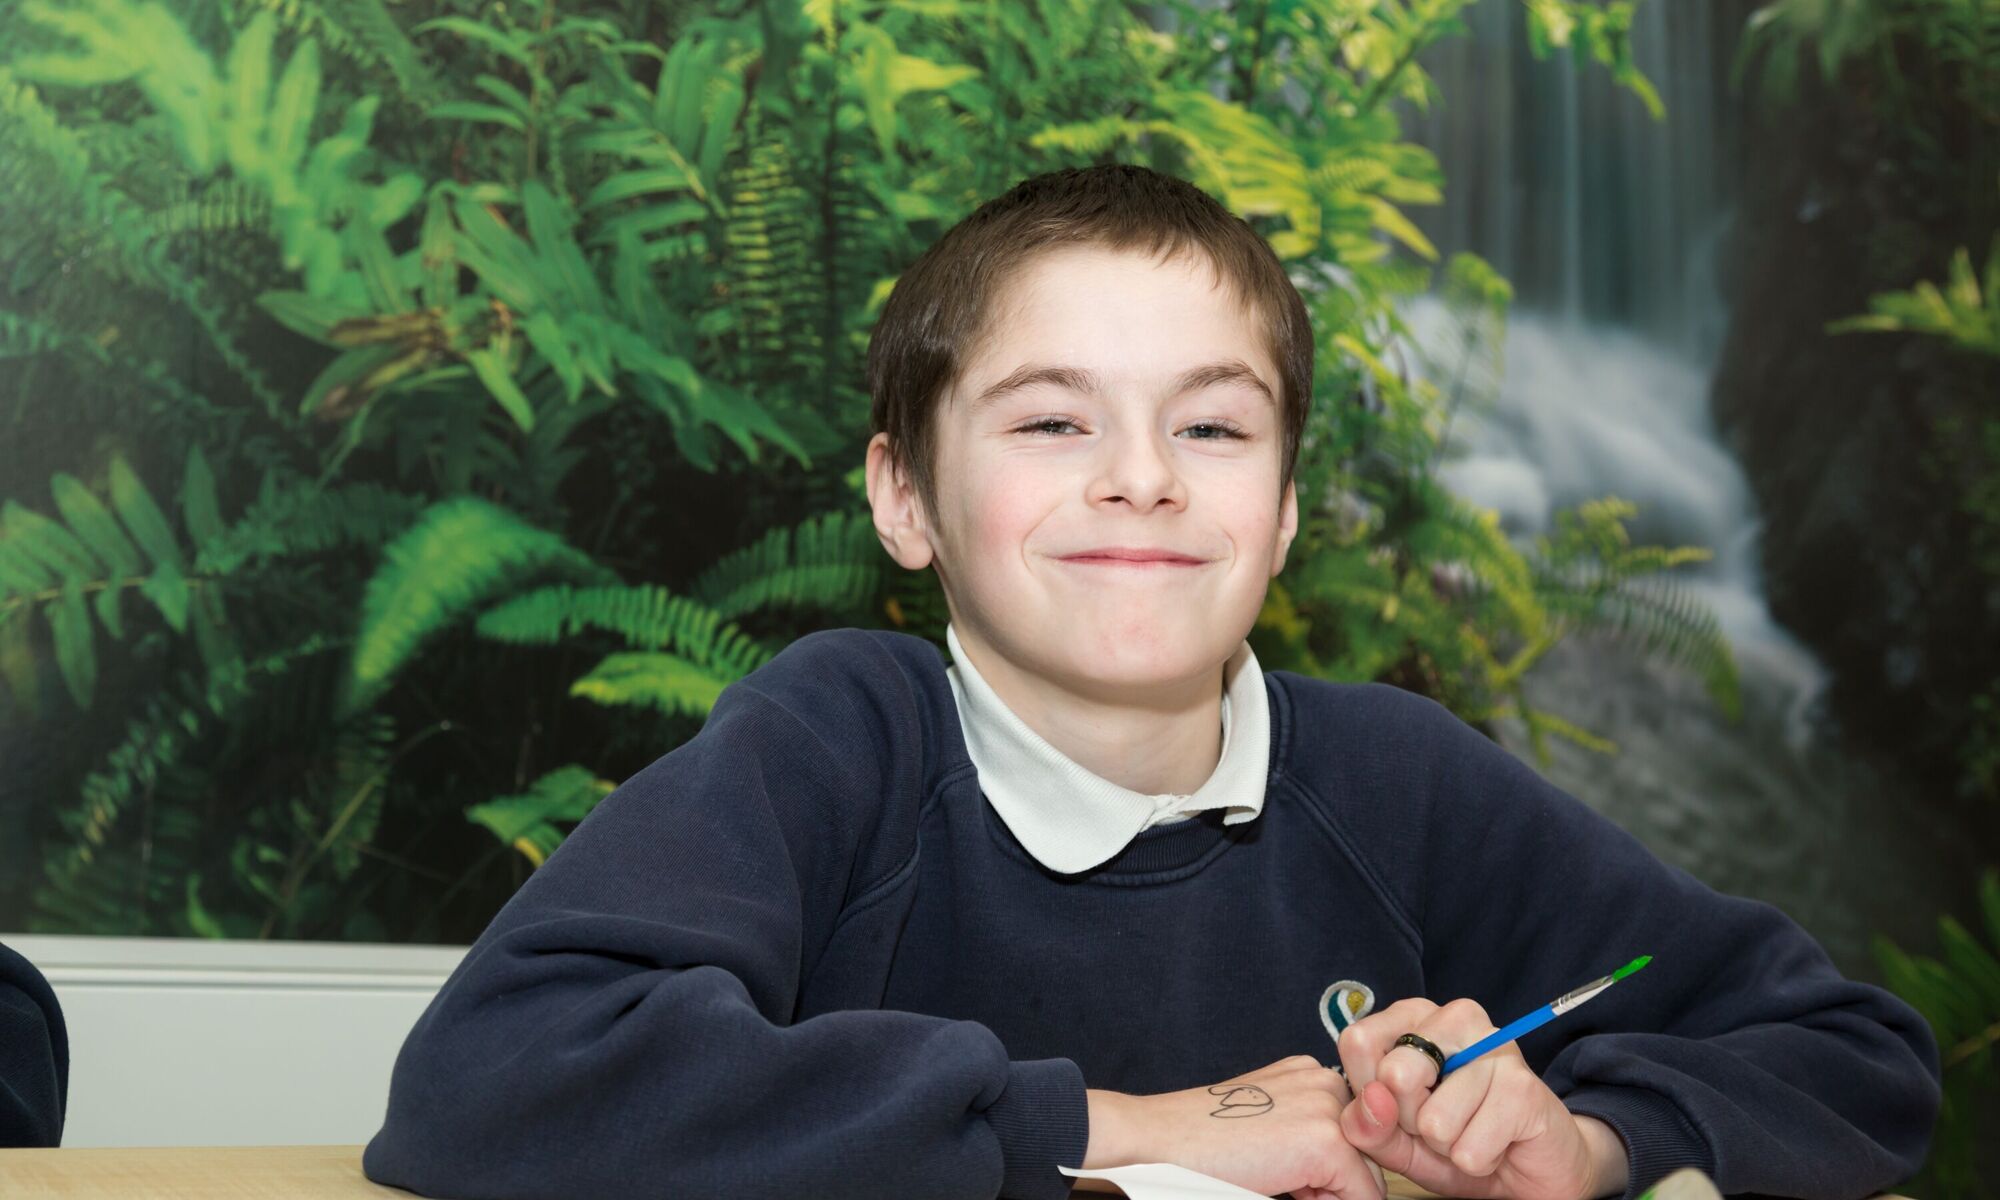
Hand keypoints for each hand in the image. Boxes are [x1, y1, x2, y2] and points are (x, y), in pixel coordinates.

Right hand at [1083, 1055, 1388, 1199]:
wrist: (1159, 1142)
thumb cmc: (1201, 1140)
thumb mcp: (1269, 1124)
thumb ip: (1309, 1130)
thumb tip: (1355, 1174)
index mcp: (1310, 1073)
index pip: (1357, 1131)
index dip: (1331, 1167)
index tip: (1295, 1173)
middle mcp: (1326, 1079)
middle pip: (1368, 1153)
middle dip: (1336, 1181)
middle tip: (1284, 1181)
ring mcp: (1329, 1108)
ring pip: (1369, 1176)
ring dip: (1332, 1193)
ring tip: (1281, 1182)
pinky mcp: (1327, 1142)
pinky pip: (1363, 1197)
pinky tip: (1284, 1188)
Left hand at [1334, 998, 1627, 1199]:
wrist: (1527, 1168)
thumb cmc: (1455, 1139)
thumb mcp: (1396, 1137)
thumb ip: (1366, 1123)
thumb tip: (1372, 1099)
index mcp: (1416, 1016)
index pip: (1358, 1042)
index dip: (1369, 1092)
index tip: (1398, 1103)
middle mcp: (1456, 1018)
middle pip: (1395, 1075)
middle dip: (1410, 1121)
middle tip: (1439, 1123)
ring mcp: (1495, 1048)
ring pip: (1433, 1122)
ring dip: (1447, 1146)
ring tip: (1471, 1132)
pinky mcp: (1524, 1089)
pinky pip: (1469, 1150)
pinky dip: (1477, 1162)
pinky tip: (1496, 1144)